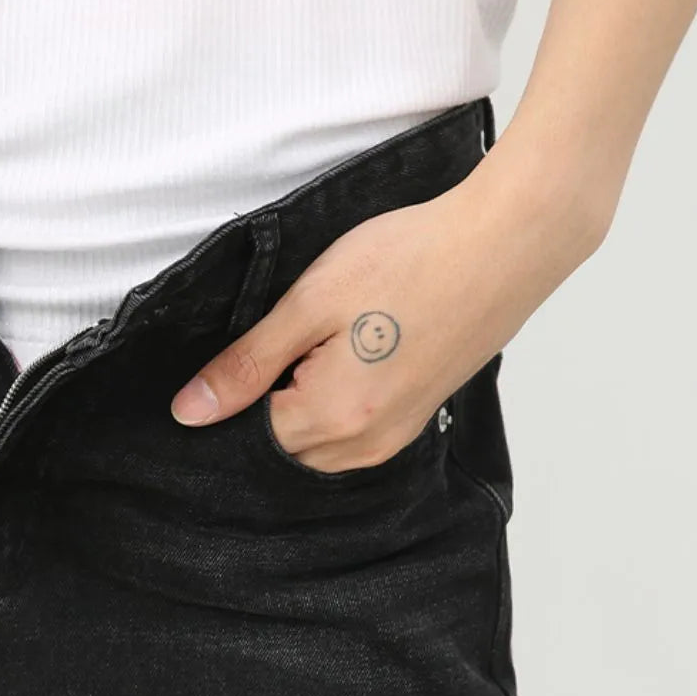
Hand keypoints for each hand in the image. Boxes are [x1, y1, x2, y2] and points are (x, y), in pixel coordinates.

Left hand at [170, 147, 605, 472]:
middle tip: (276, 340)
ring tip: (314, 341)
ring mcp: (396, 436)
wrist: (505, 245)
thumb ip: (247, 364)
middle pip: (281, 450)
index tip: (235, 355)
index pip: (246, 439)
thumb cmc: (412, 260)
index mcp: (333, 418)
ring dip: (298, 407)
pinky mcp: (416, 418)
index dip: (227, 400)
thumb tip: (191, 412)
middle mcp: (365, 445)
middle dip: (262, 408)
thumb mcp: (309, 303)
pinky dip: (331, 406)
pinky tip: (341, 354)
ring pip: (316, 446)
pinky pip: (351, 435)